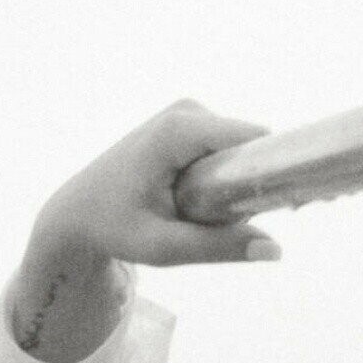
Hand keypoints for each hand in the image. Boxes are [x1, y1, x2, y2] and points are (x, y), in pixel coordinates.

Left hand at [32, 99, 280, 268]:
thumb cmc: (112, 229)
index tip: (287, 207)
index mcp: (179, 131)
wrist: (75, 213)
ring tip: (207, 217)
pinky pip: (225, 148)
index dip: (277, 170)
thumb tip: (275, 251)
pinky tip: (205, 205)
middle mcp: (186, 111)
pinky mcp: (187, 122)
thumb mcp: (162, 247)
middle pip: (249, 145)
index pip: (254, 140)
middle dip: (253, 183)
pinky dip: (224, 176)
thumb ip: (217, 247)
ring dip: (236, 184)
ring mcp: (186, 112)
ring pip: (239, 149)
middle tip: (236, 224)